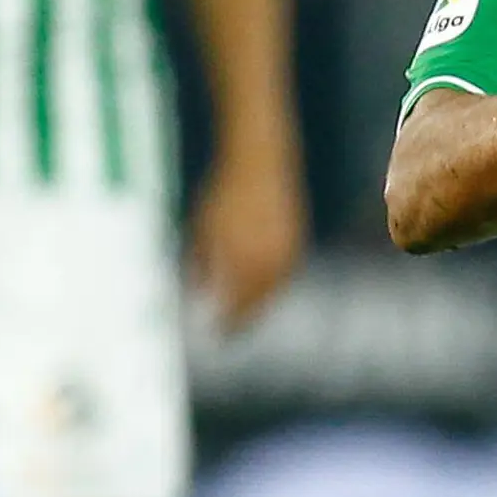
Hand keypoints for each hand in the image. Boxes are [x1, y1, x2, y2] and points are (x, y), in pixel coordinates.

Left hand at [189, 143, 307, 330]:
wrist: (259, 161)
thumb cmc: (223, 193)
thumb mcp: (203, 229)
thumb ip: (202, 264)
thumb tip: (200, 294)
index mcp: (240, 259)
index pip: (234, 305)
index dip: (224, 323)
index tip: (214, 334)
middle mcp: (266, 260)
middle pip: (255, 304)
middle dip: (241, 320)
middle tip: (228, 332)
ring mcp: (284, 252)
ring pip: (272, 292)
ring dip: (258, 306)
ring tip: (244, 315)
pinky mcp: (296, 243)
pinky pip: (284, 276)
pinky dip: (271, 287)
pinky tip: (261, 290)